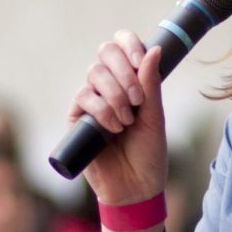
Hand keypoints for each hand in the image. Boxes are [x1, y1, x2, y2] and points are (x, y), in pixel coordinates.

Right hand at [69, 30, 168, 205]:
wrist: (136, 187)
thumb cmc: (149, 152)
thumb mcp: (155, 116)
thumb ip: (151, 84)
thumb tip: (155, 49)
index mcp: (131, 80)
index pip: (121, 45)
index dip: (129, 44)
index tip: (140, 59)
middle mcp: (110, 85)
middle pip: (105, 53)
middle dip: (124, 71)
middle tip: (139, 99)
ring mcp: (92, 100)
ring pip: (94, 74)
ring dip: (115, 94)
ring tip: (128, 121)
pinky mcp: (77, 119)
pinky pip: (83, 98)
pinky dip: (101, 110)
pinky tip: (114, 128)